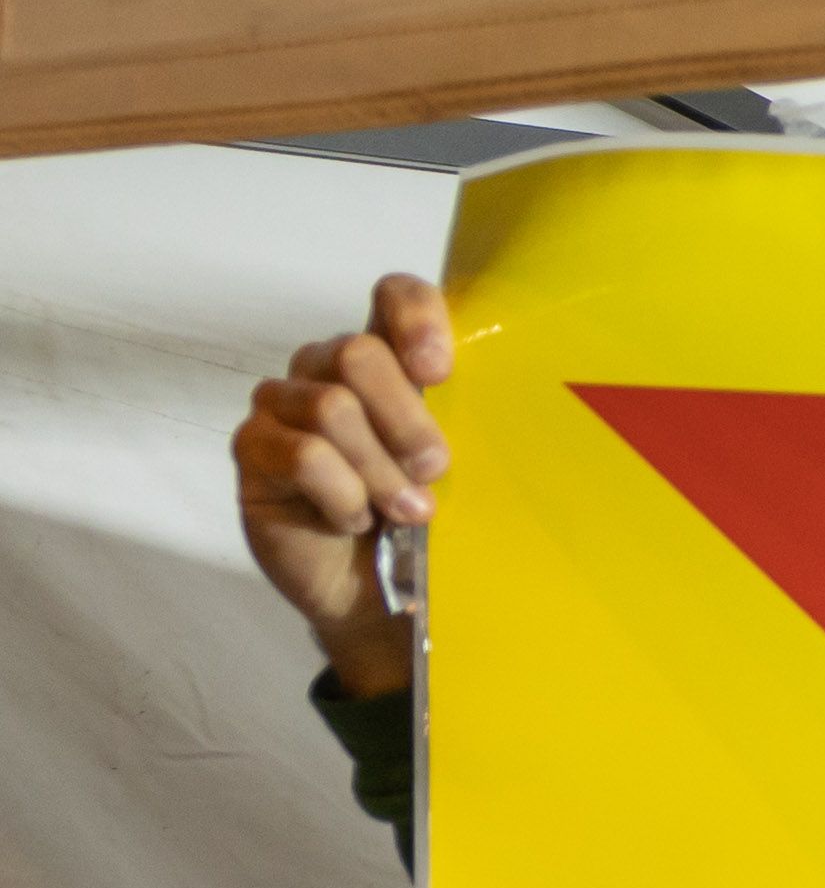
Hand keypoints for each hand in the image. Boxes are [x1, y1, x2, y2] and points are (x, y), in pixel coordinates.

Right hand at [232, 271, 449, 699]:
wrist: (378, 592)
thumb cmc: (421, 518)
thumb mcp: (455, 466)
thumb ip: (463, 420)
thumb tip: (508, 397)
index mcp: (386, 358)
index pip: (394, 295)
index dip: (416, 320)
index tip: (440, 372)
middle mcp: (326, 368)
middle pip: (356, 354)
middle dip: (406, 420)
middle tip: (434, 471)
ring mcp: (283, 404)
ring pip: (330, 407)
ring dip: (380, 470)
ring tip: (404, 512)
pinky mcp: (254, 447)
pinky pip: (300, 455)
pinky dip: (341, 495)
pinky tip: (353, 519)